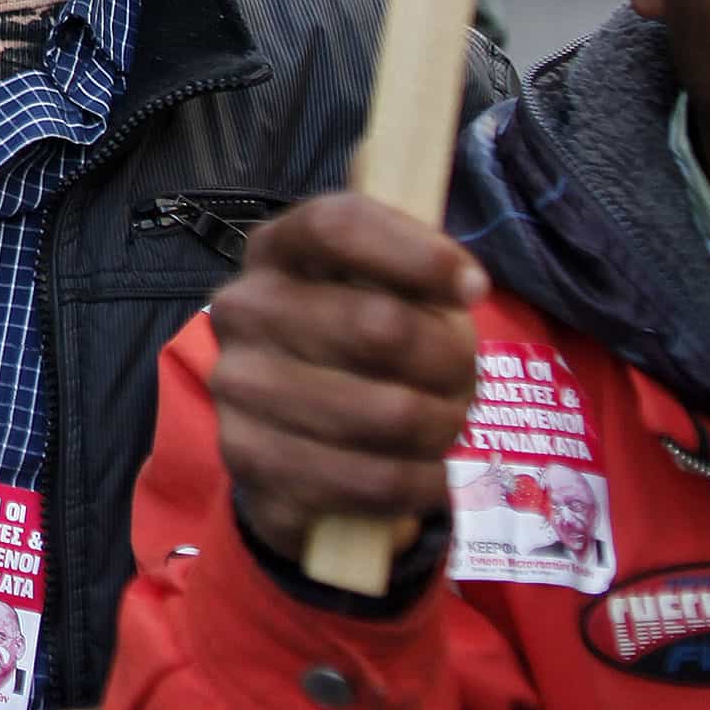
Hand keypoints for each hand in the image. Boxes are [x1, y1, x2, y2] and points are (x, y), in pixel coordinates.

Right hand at [206, 194, 486, 563]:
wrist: (298, 430)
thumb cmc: (361, 342)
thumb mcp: (387, 288)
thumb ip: (416, 267)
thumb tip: (464, 282)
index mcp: (277, 250)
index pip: (336, 226)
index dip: (414, 254)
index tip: (473, 289)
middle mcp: (243, 309)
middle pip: (379, 326)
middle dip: (450, 363)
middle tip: (463, 381)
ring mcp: (236, 385)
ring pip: (387, 413)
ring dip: (440, 427)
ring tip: (441, 427)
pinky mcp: (248, 458)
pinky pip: (369, 479)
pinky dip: (420, 482)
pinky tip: (424, 473)